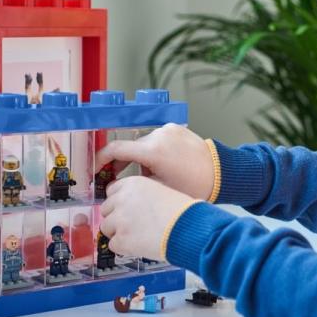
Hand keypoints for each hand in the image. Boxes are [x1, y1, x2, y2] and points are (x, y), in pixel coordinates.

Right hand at [96, 123, 214, 199]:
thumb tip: (118, 183)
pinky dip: (153, 150)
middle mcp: (158, 135)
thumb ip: (134, 183)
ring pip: (142, 143)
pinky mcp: (175, 128)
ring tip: (148, 174)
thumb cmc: (193, 186)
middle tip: (114, 177)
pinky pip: (156, 139)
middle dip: (120, 162)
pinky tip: (161, 164)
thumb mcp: (159, 188)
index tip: (96, 168)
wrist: (220, 173)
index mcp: (152, 151)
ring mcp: (167, 129)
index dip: (101, 159)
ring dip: (139, 157)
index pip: (115, 149)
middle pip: (129, 147)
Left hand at [99, 176, 194, 260]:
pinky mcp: (121, 240)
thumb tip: (130, 208)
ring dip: (119, 233)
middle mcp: (122, 199)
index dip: (119, 202)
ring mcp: (119, 220)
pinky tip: (140, 245)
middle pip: (106, 210)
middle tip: (134, 225)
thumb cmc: (182, 211)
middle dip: (117, 218)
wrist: (189, 229)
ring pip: (106, 228)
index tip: (127, 209)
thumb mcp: (160, 191)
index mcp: (132, 183)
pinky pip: (114, 245)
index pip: (112, 191)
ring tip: (138, 236)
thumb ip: (140, 196)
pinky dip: (124, 248)